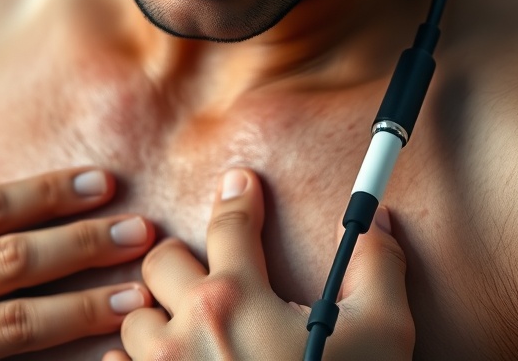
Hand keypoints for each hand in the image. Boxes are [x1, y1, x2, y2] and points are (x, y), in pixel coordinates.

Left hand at [105, 168, 414, 359]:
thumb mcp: (383, 334)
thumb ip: (375, 267)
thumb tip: (375, 220)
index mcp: (239, 298)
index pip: (230, 223)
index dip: (239, 197)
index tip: (240, 183)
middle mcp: (188, 328)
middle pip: (159, 261)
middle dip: (183, 260)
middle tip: (208, 274)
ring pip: (134, 318)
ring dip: (159, 316)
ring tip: (188, 329)